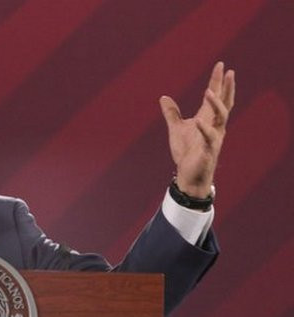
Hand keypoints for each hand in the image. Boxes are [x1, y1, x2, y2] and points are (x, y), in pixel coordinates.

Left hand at [160, 62, 235, 197]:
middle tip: (229, 71)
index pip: (215, 96)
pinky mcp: (208, 150)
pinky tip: (198, 121)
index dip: (218, 81)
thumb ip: (172, 113)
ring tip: (208, 91)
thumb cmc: (186, 152)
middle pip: (225, 103)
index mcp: (207, 119)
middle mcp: (214, 125)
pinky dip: (204, 130)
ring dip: (216, 104)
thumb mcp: (176, 129)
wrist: (189, 175)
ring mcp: (214, 137)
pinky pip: (209, 138)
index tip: (221, 65)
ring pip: (221, 117)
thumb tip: (163, 97)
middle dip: (227, 87)